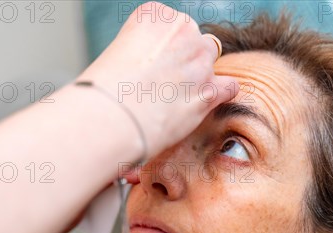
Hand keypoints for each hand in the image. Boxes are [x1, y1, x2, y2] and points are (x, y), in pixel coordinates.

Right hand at [78, 1, 238, 157]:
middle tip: (161, 83)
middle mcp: (182, 31)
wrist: (111, 118)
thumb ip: (143, 51)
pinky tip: (205, 102)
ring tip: (175, 96)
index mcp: (154, 14)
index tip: (148, 64)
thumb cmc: (103, 92)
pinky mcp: (209, 90)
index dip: (160, 49)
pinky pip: (229, 86)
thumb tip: (153, 68)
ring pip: (210, 60)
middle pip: (193, 39)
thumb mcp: (116, 53)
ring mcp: (199, 60)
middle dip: (182, 59)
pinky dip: (220, 94)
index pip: (170, 24)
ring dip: (198, 76)